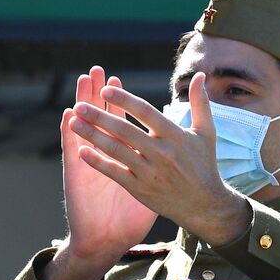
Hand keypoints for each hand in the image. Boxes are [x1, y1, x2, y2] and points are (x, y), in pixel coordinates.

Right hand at [46, 67, 158, 279]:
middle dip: (98, 95)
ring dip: (82, 107)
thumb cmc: (129, 216)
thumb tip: (177, 152)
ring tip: (82, 83)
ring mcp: (87, 164)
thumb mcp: (149, 188)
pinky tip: (66, 117)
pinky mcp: (77, 176)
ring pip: (84, 129)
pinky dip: (69, 135)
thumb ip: (160, 165)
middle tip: (96, 71)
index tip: (120, 82)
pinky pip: (72, 153)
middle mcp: (102, 155)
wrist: (107, 239)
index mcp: (122, 155)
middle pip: (100, 118)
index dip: (120, 102)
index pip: (120, 121)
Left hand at [68, 72, 251, 245]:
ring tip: (73, 123)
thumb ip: (200, 102)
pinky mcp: (140, 189)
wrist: (203, 205)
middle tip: (78, 105)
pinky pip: (115, 173)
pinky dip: (98, 162)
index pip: (146, 112)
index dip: (124, 100)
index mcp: (175, 135)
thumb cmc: (203, 164)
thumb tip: (199, 75)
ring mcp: (149, 171)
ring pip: (116, 150)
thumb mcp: (206, 132)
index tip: (105, 89)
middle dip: (99, 116)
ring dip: (92, 135)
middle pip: (125, 130)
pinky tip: (81, 151)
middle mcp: (161, 152)